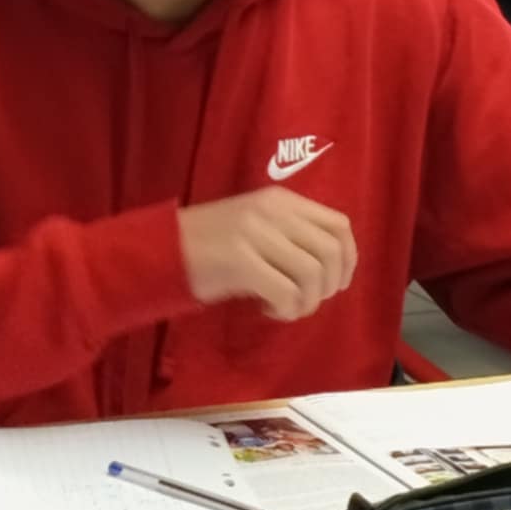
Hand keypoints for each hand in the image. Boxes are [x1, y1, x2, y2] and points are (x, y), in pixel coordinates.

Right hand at [177, 187, 356, 321]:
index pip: (339, 225)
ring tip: (285, 308)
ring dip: (306, 302)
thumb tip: (331, 269)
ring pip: (312, 274)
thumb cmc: (211, 244)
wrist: (162, 249)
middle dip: (329, 287)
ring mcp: (255, 233)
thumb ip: (292, 236)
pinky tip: (267, 309)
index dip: (348, 260)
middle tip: (306, 301)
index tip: (336, 284)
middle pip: (331, 252)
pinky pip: (286, 292)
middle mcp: (272, 211)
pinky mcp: (240, 259)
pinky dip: (285, 309)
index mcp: (281, 200)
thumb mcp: (257, 227)